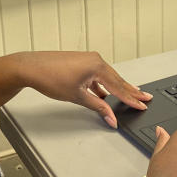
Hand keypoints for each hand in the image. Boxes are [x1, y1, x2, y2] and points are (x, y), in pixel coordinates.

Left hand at [14, 51, 151, 127]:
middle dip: (130, 91)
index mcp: (97, 66)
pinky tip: (105, 93)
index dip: (131, 98)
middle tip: (145, 98)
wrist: (30, 67)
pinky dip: (103, 85)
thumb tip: (110, 117)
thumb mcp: (77, 96)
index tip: (142, 105)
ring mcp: (88, 59)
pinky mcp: (81, 62)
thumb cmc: (50, 78)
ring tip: (132, 95)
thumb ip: (97, 107)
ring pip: (107, 77)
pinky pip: (97, 75)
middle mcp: (95, 60)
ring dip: (118, 88)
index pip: (119, 86)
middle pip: (117, 80)